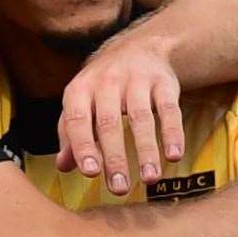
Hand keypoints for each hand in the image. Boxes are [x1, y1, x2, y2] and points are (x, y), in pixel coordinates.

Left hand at [55, 31, 183, 194]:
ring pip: (141, 118)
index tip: (91, 172)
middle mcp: (106, 82)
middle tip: (119, 188)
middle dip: (115, 158)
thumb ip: (70, 135)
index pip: (78, 120)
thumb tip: (63, 166)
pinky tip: (174, 156)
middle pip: (110, 123)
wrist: (138, 47)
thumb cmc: (102, 87)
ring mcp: (136, 80)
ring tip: (150, 179)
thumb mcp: (81, 104)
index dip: (83, 146)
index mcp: (80, 90)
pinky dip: (173, 133)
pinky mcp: (163, 83)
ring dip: (146, 151)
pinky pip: (169, 109)